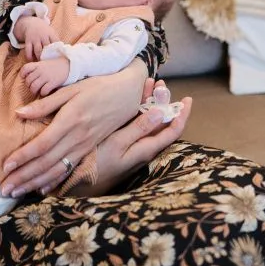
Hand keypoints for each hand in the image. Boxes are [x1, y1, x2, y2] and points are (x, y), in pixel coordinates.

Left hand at [0, 59, 147, 196]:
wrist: (127, 93)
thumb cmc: (97, 86)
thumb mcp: (71, 89)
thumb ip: (45, 103)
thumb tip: (19, 113)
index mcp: (70, 120)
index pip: (42, 144)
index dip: (23, 157)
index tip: (6, 166)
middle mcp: (77, 138)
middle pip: (46, 162)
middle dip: (24, 177)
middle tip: (5, 189)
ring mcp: (84, 146)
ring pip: (57, 170)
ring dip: (35, 183)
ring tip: (17, 192)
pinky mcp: (89, 150)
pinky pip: (70, 169)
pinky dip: (55, 181)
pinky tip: (43, 190)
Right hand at [15, 16, 57, 61]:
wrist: (32, 23)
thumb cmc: (45, 31)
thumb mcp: (52, 33)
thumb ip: (56, 41)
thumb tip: (64, 52)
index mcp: (51, 34)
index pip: (56, 43)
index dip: (58, 51)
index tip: (58, 58)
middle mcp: (43, 36)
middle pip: (47, 48)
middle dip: (48, 56)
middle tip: (50, 64)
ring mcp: (35, 38)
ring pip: (38, 50)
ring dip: (40, 58)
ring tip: (42, 63)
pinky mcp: (28, 40)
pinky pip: (28, 50)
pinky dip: (29, 56)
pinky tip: (32, 60)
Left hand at [22, 57, 70, 95]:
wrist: (70, 65)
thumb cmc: (55, 66)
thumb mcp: (44, 64)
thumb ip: (36, 69)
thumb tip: (26, 77)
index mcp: (38, 64)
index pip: (25, 68)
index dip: (22, 74)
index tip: (24, 78)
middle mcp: (41, 70)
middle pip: (28, 81)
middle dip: (29, 86)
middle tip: (33, 87)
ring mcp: (46, 76)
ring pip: (34, 87)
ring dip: (34, 91)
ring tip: (38, 91)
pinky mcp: (53, 82)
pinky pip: (43, 91)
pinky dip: (43, 93)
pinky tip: (46, 91)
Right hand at [64, 79, 190, 196]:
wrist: (77, 181)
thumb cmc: (97, 164)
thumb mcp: (117, 143)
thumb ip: (138, 128)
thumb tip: (161, 113)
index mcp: (147, 148)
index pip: (173, 131)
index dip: (181, 115)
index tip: (187, 100)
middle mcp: (143, 147)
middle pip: (161, 123)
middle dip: (164, 103)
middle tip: (161, 85)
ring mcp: (133, 146)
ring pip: (148, 122)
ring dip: (151, 103)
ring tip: (150, 85)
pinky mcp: (122, 144)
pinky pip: (136, 124)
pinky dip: (138, 109)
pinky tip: (135, 99)